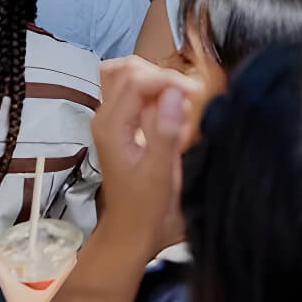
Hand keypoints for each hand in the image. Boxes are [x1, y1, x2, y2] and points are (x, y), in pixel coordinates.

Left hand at [91, 56, 206, 262]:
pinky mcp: (122, 125)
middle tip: (188, 96)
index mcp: (111, 126)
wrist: (132, 232)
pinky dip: (154, 92)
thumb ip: (166, 132)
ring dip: (156, 80)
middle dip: (161, 75)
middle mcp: (105, 117)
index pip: (135, 79)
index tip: (195, 93)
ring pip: (127, 76)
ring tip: (180, 100)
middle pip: (127, 69)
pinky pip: (134, 93)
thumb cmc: (146, 208)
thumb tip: (175, 93)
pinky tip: (172, 111)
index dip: (167, 79)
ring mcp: (111, 120)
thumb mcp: (160, 173)